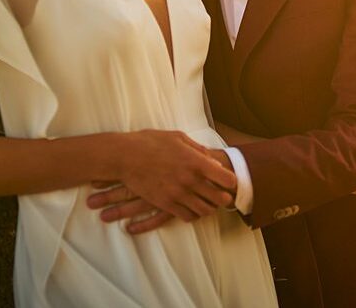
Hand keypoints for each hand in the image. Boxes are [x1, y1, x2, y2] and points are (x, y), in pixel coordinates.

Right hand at [86, 132, 234, 231]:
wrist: (124, 156)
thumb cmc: (150, 142)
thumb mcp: (178, 138)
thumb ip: (198, 150)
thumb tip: (213, 162)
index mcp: (196, 161)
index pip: (227, 179)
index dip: (231, 181)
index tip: (228, 181)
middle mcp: (190, 180)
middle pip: (220, 198)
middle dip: (224, 198)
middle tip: (223, 196)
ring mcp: (178, 194)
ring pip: (205, 211)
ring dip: (209, 208)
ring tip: (208, 203)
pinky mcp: (165, 203)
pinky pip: (187, 217)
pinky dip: (193, 215)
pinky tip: (192, 209)